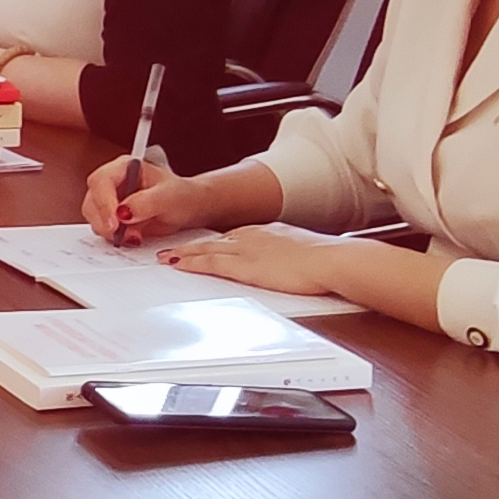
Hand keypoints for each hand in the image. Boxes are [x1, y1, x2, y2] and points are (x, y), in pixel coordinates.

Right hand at [86, 156, 222, 247]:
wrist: (187, 208)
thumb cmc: (181, 196)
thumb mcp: (169, 197)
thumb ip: (146, 202)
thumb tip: (123, 212)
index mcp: (125, 167)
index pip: (101, 181)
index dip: (103, 202)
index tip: (115, 222)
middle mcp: (113, 181)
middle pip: (92, 200)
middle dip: (103, 220)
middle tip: (120, 234)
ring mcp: (110, 199)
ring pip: (93, 216)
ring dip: (109, 230)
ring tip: (134, 234)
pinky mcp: (111, 216)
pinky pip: (102, 228)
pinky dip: (114, 237)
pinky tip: (132, 236)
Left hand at [155, 222, 355, 299]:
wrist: (332, 260)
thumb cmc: (328, 260)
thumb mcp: (308, 254)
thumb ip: (295, 258)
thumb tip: (298, 267)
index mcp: (270, 232)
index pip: (236, 235)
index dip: (218, 242)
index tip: (205, 244)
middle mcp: (254, 236)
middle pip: (217, 240)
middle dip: (194, 244)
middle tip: (175, 248)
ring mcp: (247, 249)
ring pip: (207, 249)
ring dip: (185, 253)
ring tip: (166, 257)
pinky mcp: (244, 265)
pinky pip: (209, 262)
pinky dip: (190, 263)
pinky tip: (177, 264)